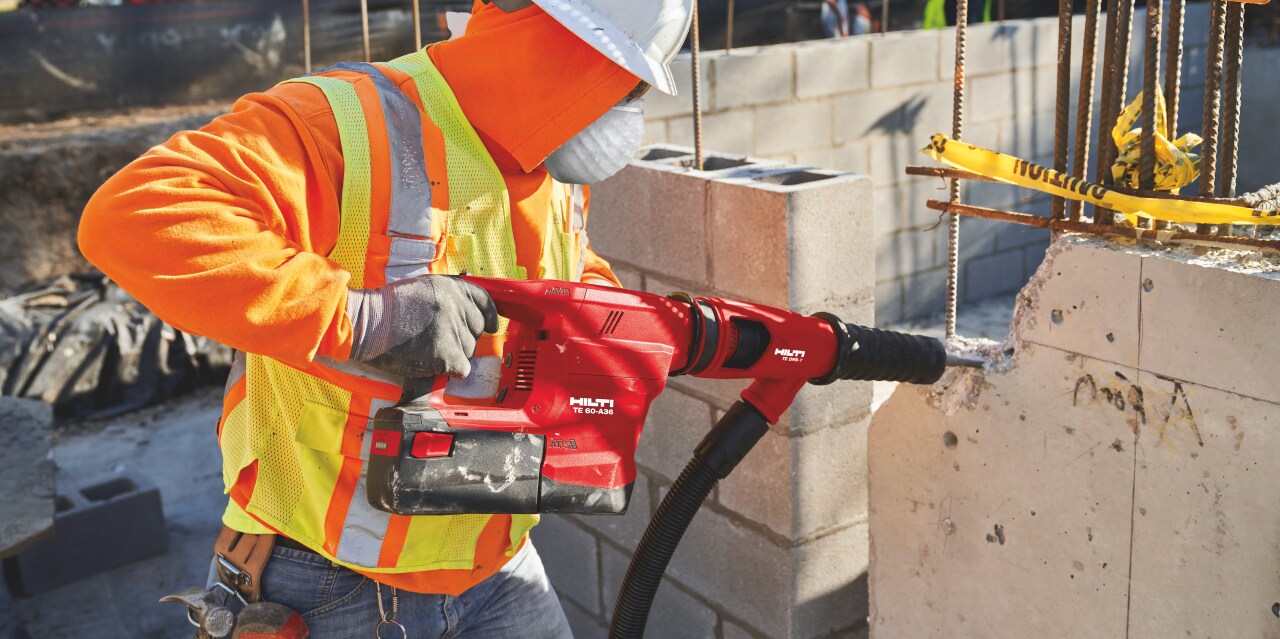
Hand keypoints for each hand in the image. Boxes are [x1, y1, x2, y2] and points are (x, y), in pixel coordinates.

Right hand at [346, 276, 499, 378]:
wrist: (367, 324)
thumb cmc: (388, 308)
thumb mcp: (423, 288)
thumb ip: (448, 296)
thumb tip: (471, 310)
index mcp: (452, 288)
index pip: (485, 301)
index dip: (490, 316)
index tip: (491, 326)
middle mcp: (456, 306)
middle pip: (476, 330)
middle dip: (463, 337)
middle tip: (438, 339)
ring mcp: (452, 330)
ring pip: (469, 350)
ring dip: (454, 354)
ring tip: (427, 348)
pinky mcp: (446, 354)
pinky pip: (462, 368)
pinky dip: (450, 371)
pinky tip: (432, 364)